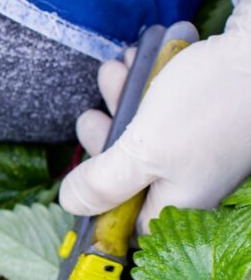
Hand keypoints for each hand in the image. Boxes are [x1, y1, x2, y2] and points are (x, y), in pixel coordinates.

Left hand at [60, 0, 250, 233]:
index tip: (81, 173)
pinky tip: (137, 59)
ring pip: (142, 127)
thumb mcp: (142, 151)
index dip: (100, 199)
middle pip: (129, 169)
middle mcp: (192, 176)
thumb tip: (72, 203)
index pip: (128, 220)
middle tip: (92, 115)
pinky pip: (163, 101)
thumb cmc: (208, 103)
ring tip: (114, 72)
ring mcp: (200, 141)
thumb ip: (104, 183)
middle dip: (105, 136)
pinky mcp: (205, 108)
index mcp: (181, 200)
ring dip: (120, 98)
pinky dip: (145, 81)